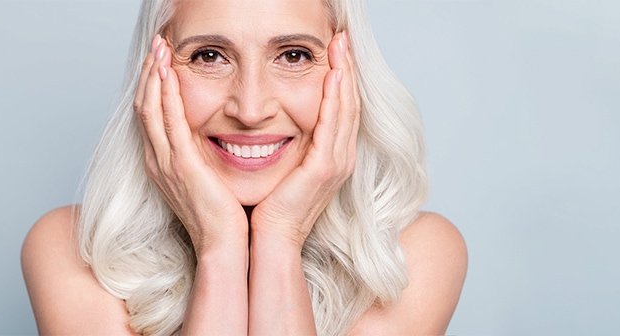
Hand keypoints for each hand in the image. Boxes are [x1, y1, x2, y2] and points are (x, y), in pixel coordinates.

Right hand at [136, 35, 249, 252]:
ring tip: (159, 49)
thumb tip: (211, 140)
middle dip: (148, 73)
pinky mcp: (181, 164)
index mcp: (163, 163)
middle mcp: (158, 160)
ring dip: (154, 75)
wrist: (223, 244)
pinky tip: (169, 73)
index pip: (151, 115)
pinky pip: (169, 121)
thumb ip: (203, 158)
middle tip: (156, 46)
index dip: (152, 86)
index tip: (159, 61)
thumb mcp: (207, 180)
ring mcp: (166, 162)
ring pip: (151, 108)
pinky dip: (166, 94)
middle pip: (144, 106)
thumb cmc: (222, 217)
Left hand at [250, 33, 360, 246]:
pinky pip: (334, 124)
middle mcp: (341, 157)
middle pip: (349, 102)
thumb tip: (273, 118)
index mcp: (332, 156)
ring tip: (340, 47)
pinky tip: (333, 75)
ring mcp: (337, 162)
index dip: (341, 77)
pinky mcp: (326, 168)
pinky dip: (335, 98)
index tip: (336, 50)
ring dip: (344, 74)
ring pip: (346, 108)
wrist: (270, 238)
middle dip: (347, 67)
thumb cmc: (270, 206)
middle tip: (342, 38)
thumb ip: (288, 144)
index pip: (341, 108)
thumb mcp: (283, 167)